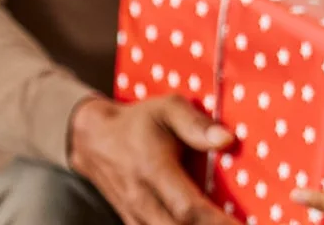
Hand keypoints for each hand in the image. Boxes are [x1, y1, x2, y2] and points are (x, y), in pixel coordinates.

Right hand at [67, 97, 240, 224]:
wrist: (94, 140)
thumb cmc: (138, 123)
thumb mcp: (166, 109)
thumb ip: (196, 124)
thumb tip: (227, 140)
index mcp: (153, 170)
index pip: (188, 208)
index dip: (218, 222)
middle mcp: (142, 200)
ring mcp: (136, 216)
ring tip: (229, 223)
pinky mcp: (135, 224)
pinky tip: (206, 224)